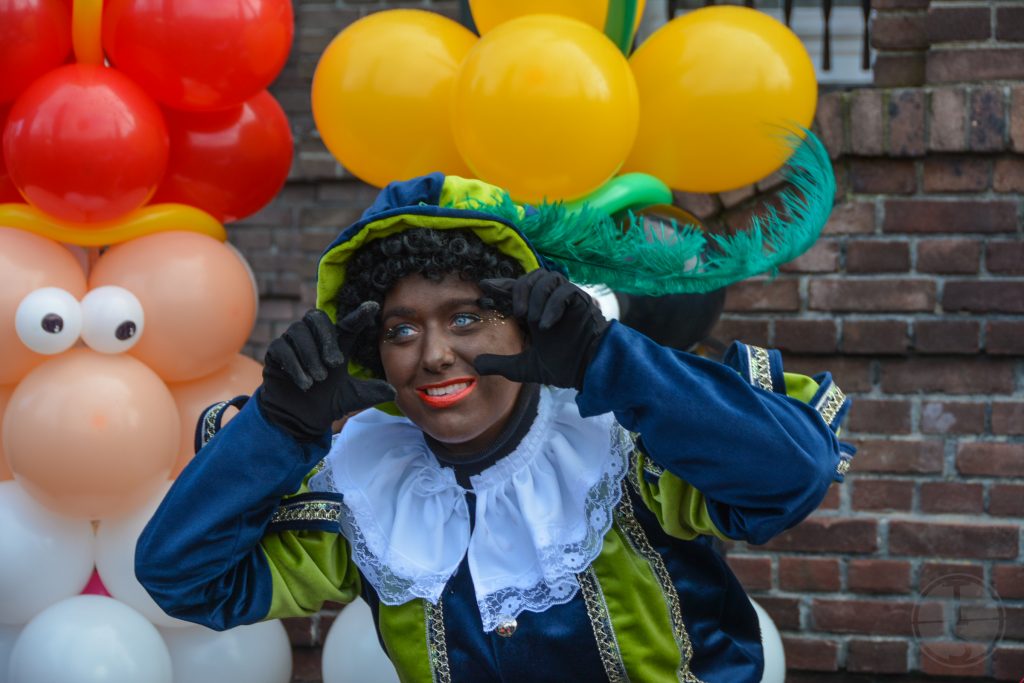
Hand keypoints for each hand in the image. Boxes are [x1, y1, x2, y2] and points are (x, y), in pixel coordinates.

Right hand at [259, 304, 395, 440]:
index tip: (372, 307)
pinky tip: (304, 384)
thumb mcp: (353, 397)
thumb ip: (371, 392)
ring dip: (310, 355)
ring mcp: (293, 342)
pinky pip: (282, 348)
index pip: (348, 324)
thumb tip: (393, 392)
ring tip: (318, 380)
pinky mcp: (274, 352)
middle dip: (327, 339)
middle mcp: (314, 338)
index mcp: (336, 344)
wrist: (299, 418)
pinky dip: (295, 366)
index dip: (359, 315)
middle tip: (335, 363)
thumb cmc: (327, 402)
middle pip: (317, 318)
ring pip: (298, 331)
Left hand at [473, 270, 608, 389]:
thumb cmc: (564, 367)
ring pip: (548, 278)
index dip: (502, 285)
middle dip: (520, 290)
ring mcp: (567, 299)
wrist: (589, 372)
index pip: (517, 289)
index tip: (484, 286)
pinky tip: (546, 325)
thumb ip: (501, 363)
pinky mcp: (582, 301)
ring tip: (534, 320)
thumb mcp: (524, 367)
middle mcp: (551, 301)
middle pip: (532, 276)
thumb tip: (476, 364)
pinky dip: (553, 305)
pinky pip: (566, 291)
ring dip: (537, 296)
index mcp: (537, 310)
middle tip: (518, 313)